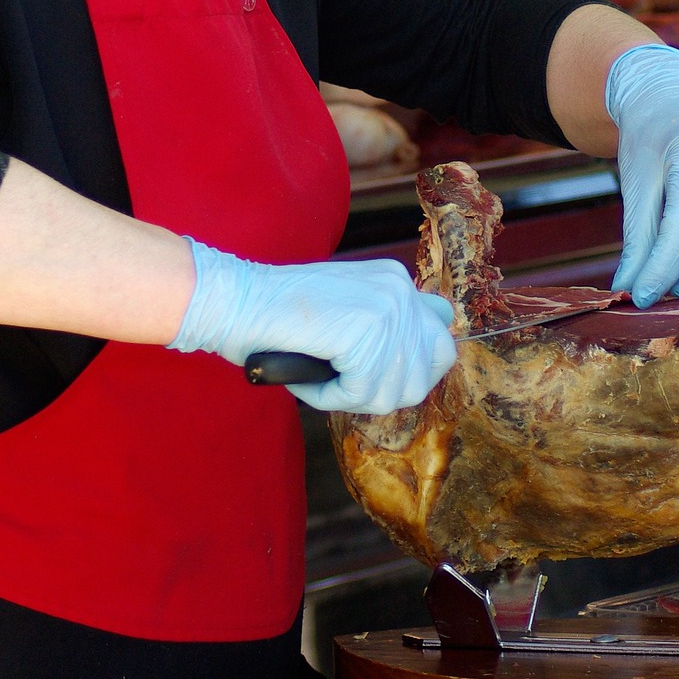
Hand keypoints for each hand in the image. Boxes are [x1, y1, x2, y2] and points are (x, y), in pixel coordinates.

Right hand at [169, 240, 457, 414]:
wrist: (237, 300)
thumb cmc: (277, 315)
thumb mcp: (344, 311)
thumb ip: (382, 328)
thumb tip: (420, 364)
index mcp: (397, 281)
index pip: (441, 335)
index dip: (412, 366)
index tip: (374, 370)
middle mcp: (400, 289)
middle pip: (431, 369)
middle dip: (390, 388)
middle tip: (347, 381)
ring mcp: (387, 308)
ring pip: (396, 391)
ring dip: (354, 397)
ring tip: (320, 374)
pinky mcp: (366, 331)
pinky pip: (362, 394)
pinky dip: (330, 396)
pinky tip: (308, 374)